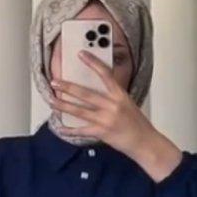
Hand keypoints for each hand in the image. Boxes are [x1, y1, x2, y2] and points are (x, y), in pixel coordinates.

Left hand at [51, 52, 182, 179]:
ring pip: (80, 111)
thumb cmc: (137, 123)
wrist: (144, 142)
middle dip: (68, 87)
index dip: (93, 63)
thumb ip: (113, 97)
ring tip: (52, 100)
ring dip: (64, 105)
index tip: (81, 54)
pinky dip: (70, 130)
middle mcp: (112, 105)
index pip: (105, 75)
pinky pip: (82, 131)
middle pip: (85, 94)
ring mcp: (106, 120)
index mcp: (120, 95)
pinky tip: (60, 128)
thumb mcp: (127, 104)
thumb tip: (96, 90)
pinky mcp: (101, 133)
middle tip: (55, 81)